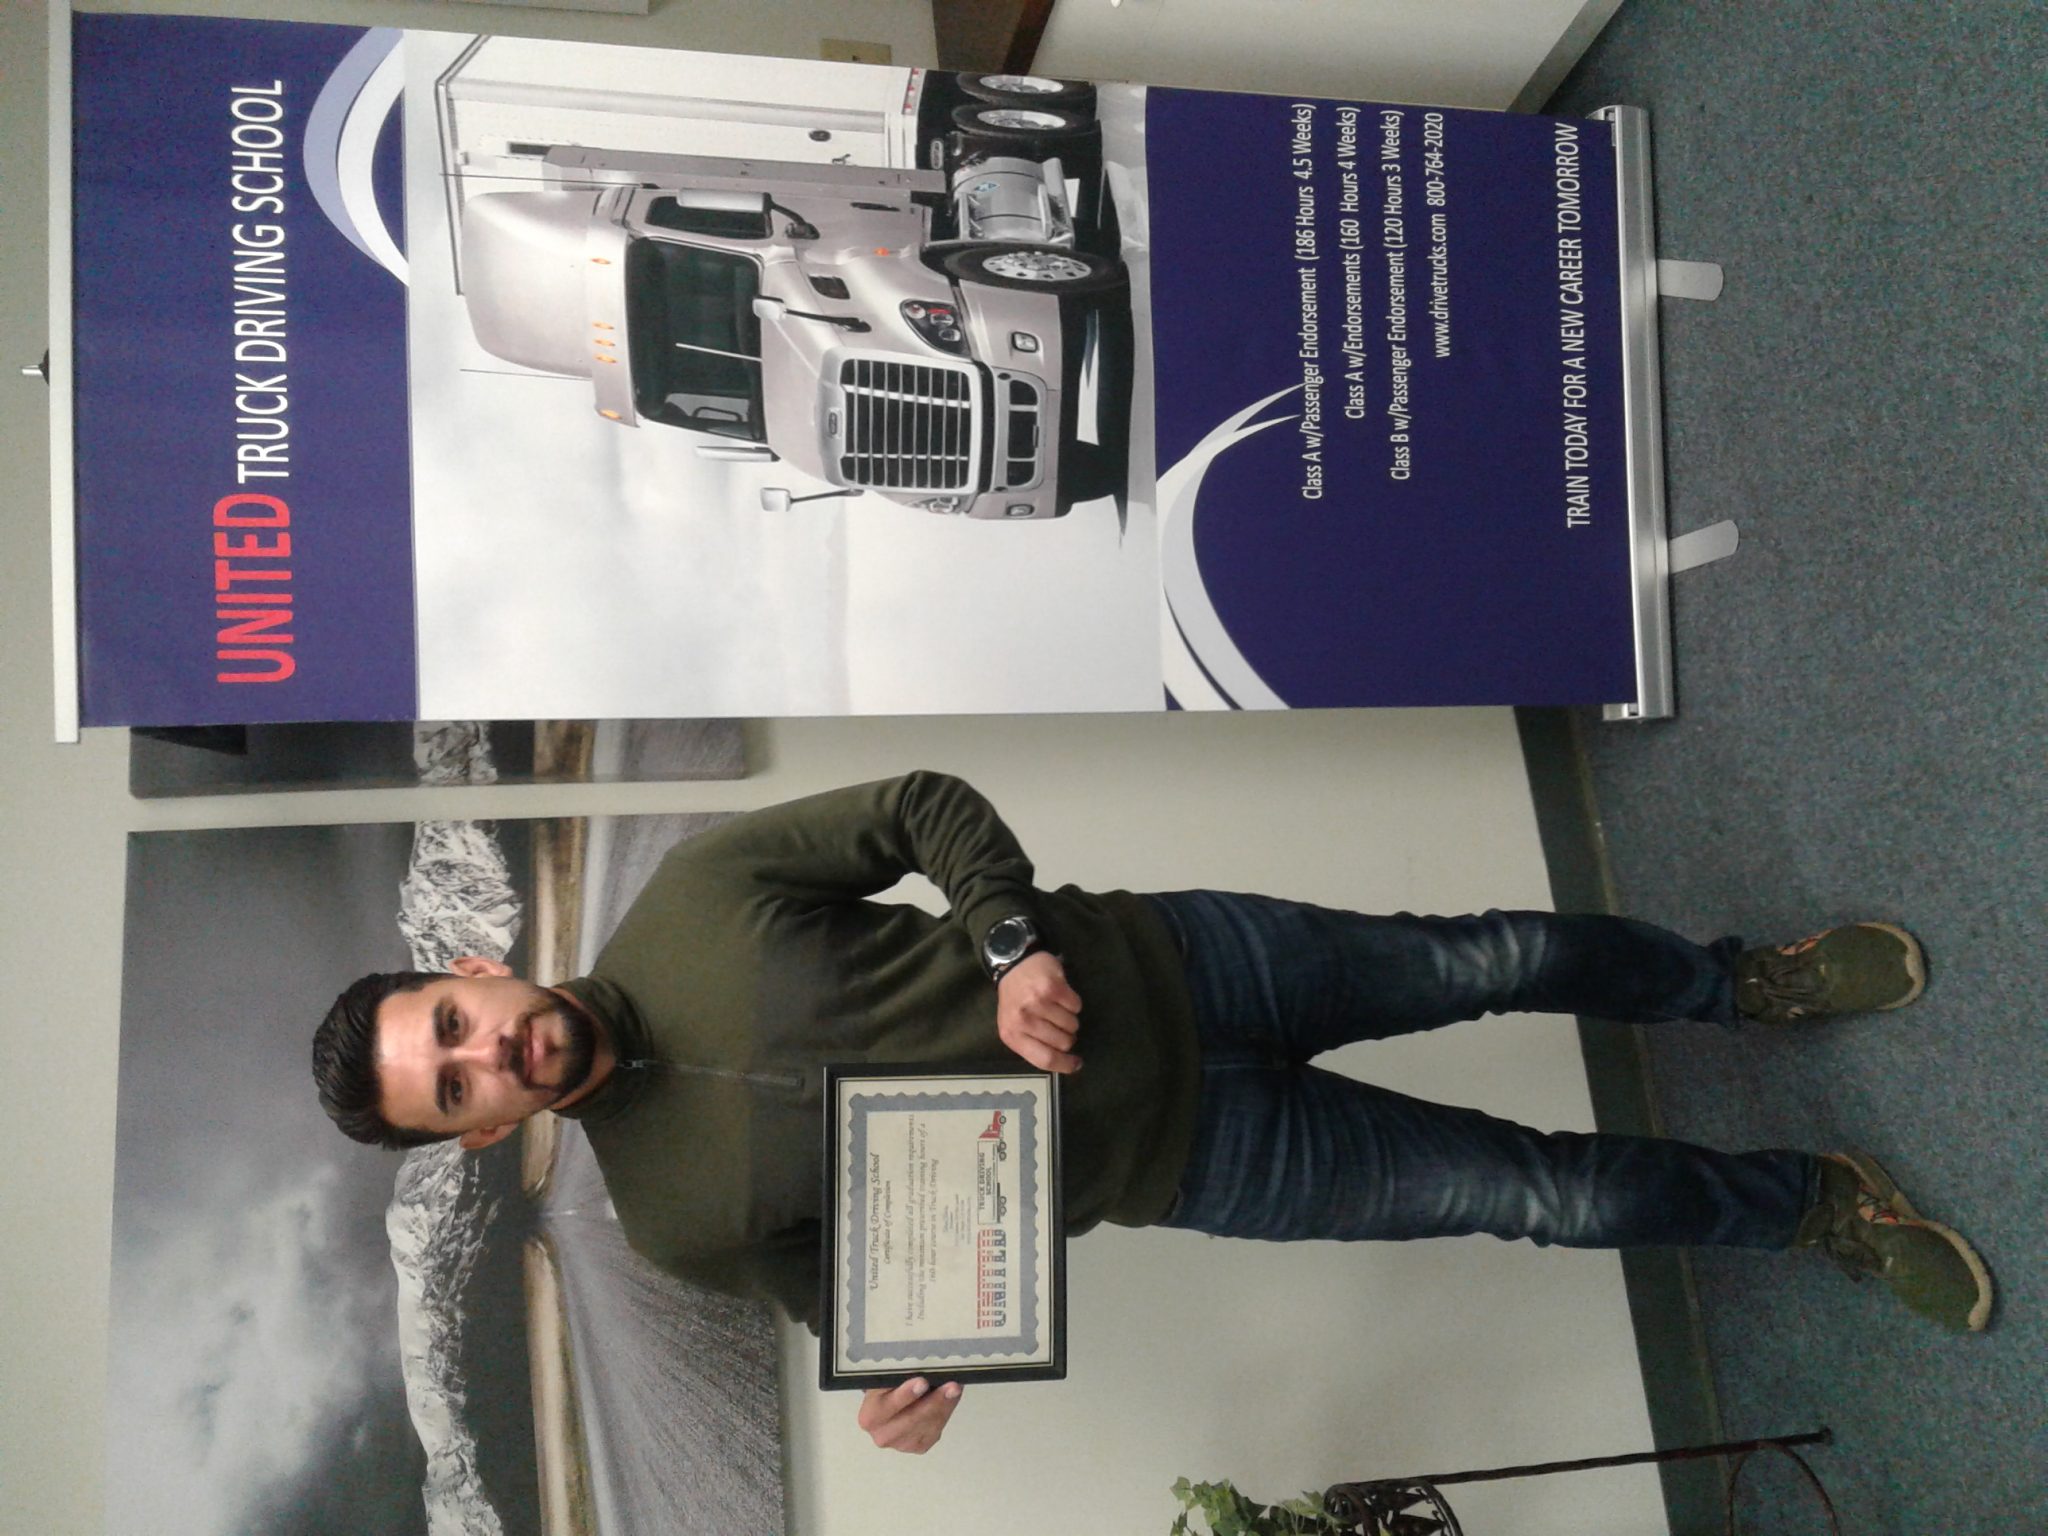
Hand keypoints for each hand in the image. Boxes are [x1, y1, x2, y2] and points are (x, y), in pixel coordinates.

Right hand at [857, 1377, 962, 1452]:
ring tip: (956, 1388)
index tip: (922, 1382)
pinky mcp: (919, 1446)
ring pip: (928, 1424)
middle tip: (951, 1386)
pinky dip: (946, 1412)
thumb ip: (897, 1374)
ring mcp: (901, 1444)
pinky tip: (951, 1398)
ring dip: (945, 1405)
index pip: (888, 1405)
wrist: (890, 1407)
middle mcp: (882, 1434)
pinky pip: (937, 1429)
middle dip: (934, 1401)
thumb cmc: (888, 1387)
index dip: (905, 1395)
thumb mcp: (885, 1377)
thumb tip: (920, 1363)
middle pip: (912, 1419)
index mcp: (870, 1415)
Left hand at [997, 950, 1082, 1073]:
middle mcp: (1023, 1020)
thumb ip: (1032, 1045)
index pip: (1044, 1059)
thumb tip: (1063, 1061)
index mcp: (1012, 1035)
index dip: (1065, 1065)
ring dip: (1069, 1019)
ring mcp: (1038, 1002)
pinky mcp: (1052, 987)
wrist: (1013, 965)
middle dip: (1067, 1036)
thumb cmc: (1015, 1000)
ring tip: (1057, 1008)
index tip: (1076, 1064)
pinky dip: (1072, 1003)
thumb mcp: (1014, 1026)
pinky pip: (1076, 1005)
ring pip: (1072, 1024)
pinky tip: (1060, 996)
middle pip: (1063, 1043)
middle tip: (1059, 1025)